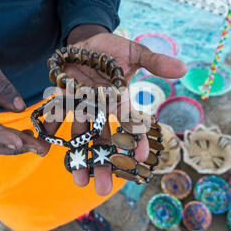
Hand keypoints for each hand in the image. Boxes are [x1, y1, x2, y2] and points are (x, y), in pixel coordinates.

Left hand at [59, 25, 187, 194]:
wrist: (88, 41)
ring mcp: (82, 104)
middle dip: (104, 162)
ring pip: (82, 133)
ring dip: (78, 155)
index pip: (131, 124)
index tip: (140, 159)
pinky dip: (52, 125)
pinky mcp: (64, 96)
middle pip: (104, 138)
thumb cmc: (114, 48)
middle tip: (103, 189)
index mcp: (120, 100)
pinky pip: (57, 113)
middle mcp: (101, 107)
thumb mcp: (136, 52)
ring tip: (78, 180)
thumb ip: (155, 62)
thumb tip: (183, 69)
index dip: (137, 141)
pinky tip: (48, 141)